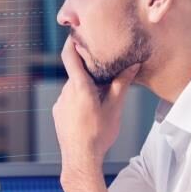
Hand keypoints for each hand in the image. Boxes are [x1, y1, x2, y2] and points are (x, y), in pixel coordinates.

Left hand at [53, 36, 139, 191]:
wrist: (81, 159)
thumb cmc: (99, 134)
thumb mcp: (115, 107)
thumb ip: (122, 83)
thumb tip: (133, 65)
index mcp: (79, 86)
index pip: (70, 55)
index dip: (72, 42)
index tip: (76, 33)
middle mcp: (65, 92)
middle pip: (77, 74)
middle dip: (90, 73)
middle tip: (106, 74)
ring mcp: (59, 103)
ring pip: (74, 88)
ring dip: (86, 89)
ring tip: (101, 100)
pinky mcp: (58, 114)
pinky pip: (69, 100)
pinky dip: (79, 101)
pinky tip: (90, 113)